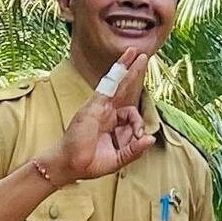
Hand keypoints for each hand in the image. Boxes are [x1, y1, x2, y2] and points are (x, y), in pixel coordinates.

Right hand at [50, 51, 158, 183]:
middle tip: (143, 58)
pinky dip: (116, 74)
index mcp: (113, 124)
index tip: (140, 137)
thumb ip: (135, 150)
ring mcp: (100, 107)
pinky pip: (107, 87)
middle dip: (134, 73)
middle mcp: (107, 113)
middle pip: (124, 89)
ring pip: (116, 83)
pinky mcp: (94, 106)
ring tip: (138, 54)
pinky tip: (125, 62)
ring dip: (127, 67)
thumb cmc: (90, 163)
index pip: (132, 115)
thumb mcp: (118, 159)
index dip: (140, 124)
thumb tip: (150, 139)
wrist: (71, 166)